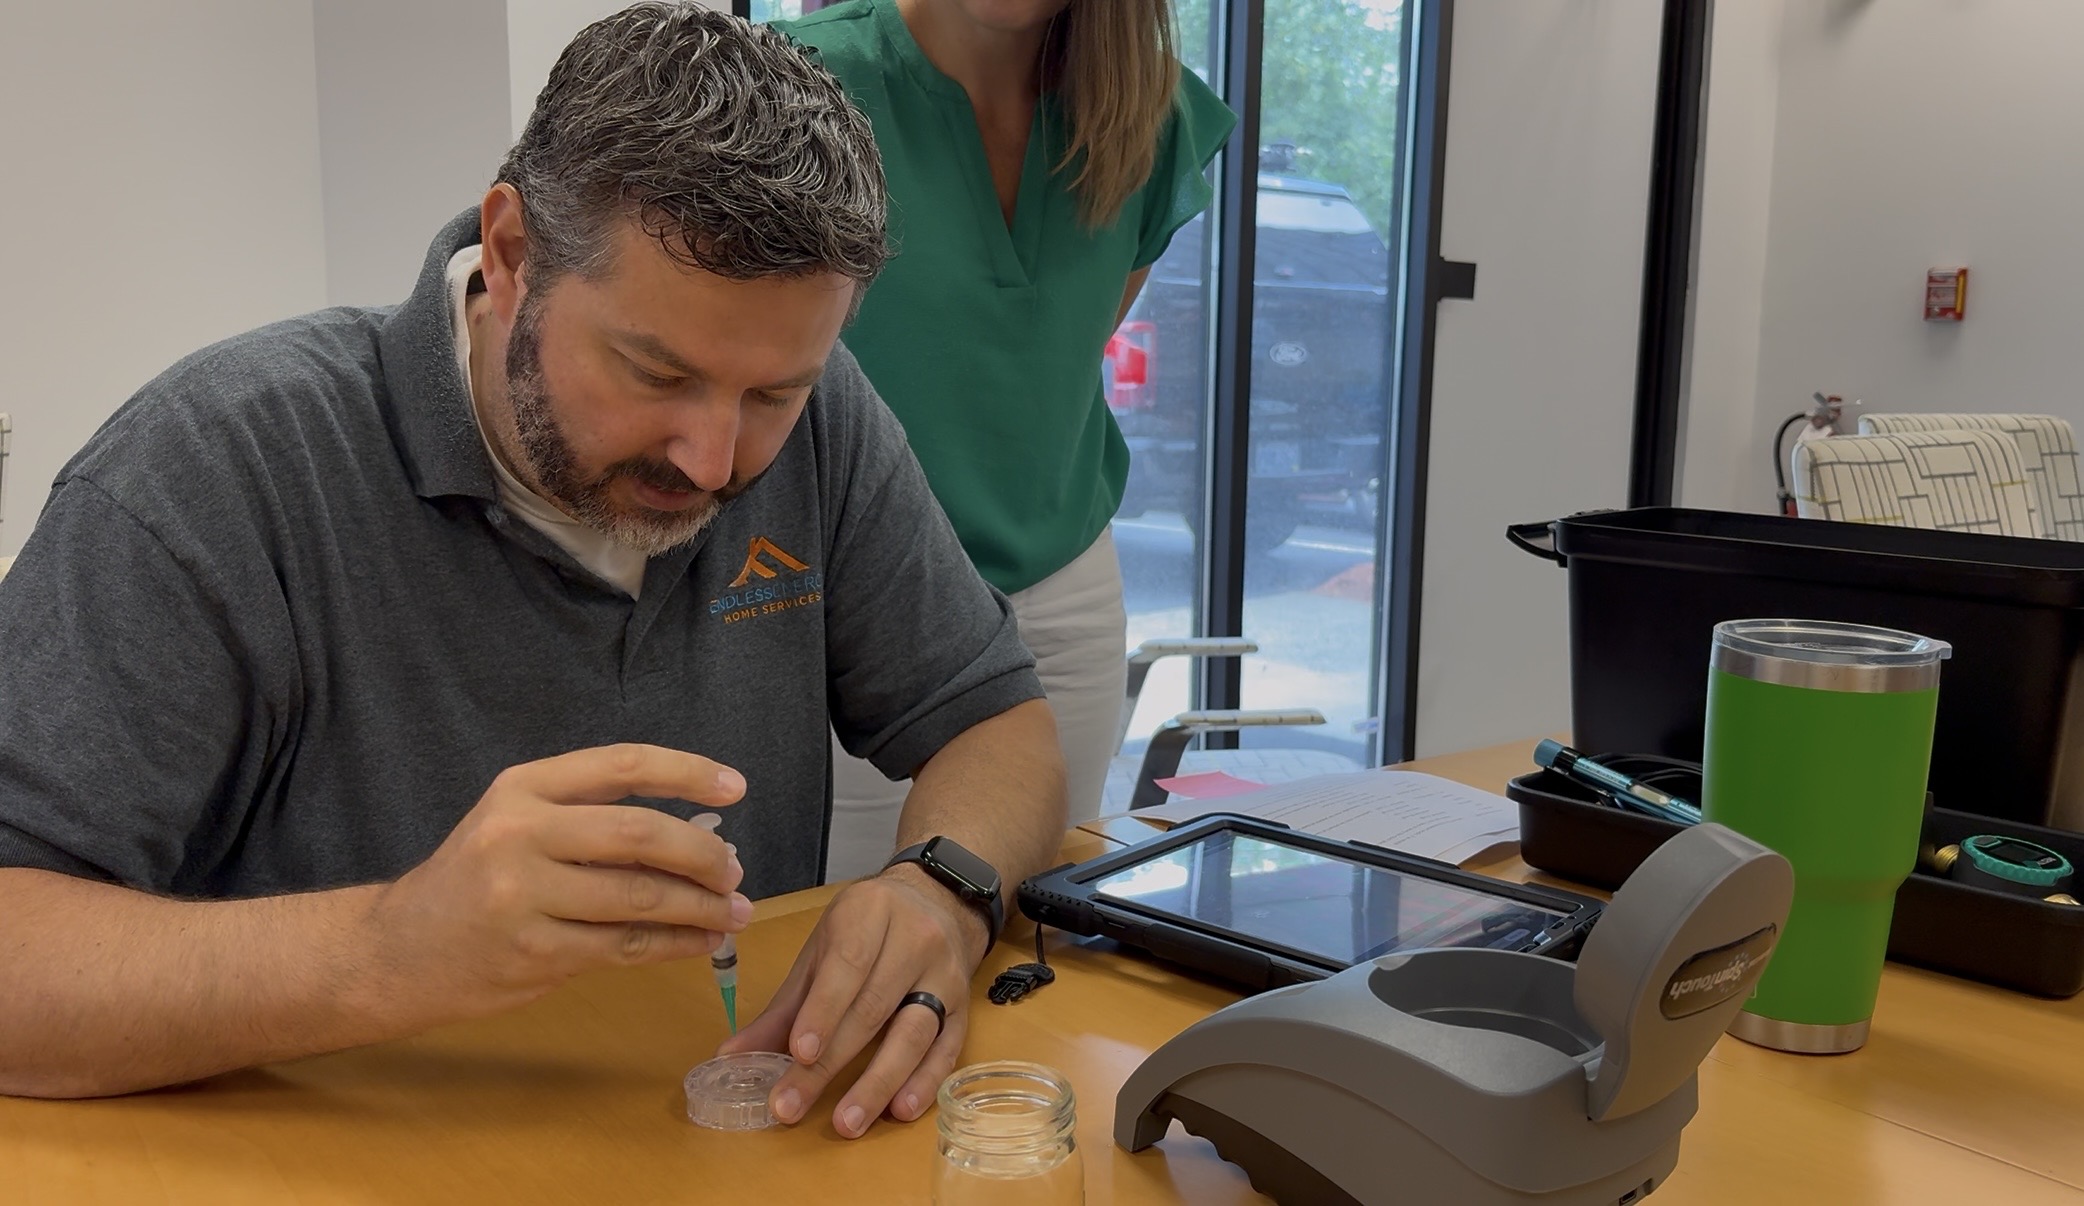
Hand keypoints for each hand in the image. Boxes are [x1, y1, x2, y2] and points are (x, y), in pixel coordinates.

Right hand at [363, 744, 750, 1027]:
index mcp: (522, 787)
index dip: (687, 771)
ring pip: (639, 899)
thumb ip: (588, 813)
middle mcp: (519, 834)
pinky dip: (673, 945)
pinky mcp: (533, 954)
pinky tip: (699, 941)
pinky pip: (624, 947)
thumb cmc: (473, 879)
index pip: (621, 765)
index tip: (736, 786)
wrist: (398, 950)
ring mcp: (523, 897)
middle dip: (703, 854)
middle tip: (735, 871)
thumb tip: (695, 827)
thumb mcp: (514, 820)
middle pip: (639, 834)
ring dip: (699, 907)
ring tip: (733, 911)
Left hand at [716, 864, 989, 1137]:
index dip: (824, 1010)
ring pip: (915, 1033)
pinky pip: (947, 1050)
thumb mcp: (823, 949)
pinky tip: (898, 1111)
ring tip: (846, 1122)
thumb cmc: (869, 928)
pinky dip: (924, 1083)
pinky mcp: (965, 1008)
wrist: (938, 902)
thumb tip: (733, 1057)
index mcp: (871, 913)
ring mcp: (946, 975)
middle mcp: (916, 940)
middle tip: (793, 1106)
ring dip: (878, 1083)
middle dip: (831, 1063)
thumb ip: (784, 1006)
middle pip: (874, 1007)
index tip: (798, 1053)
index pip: (848, 964)